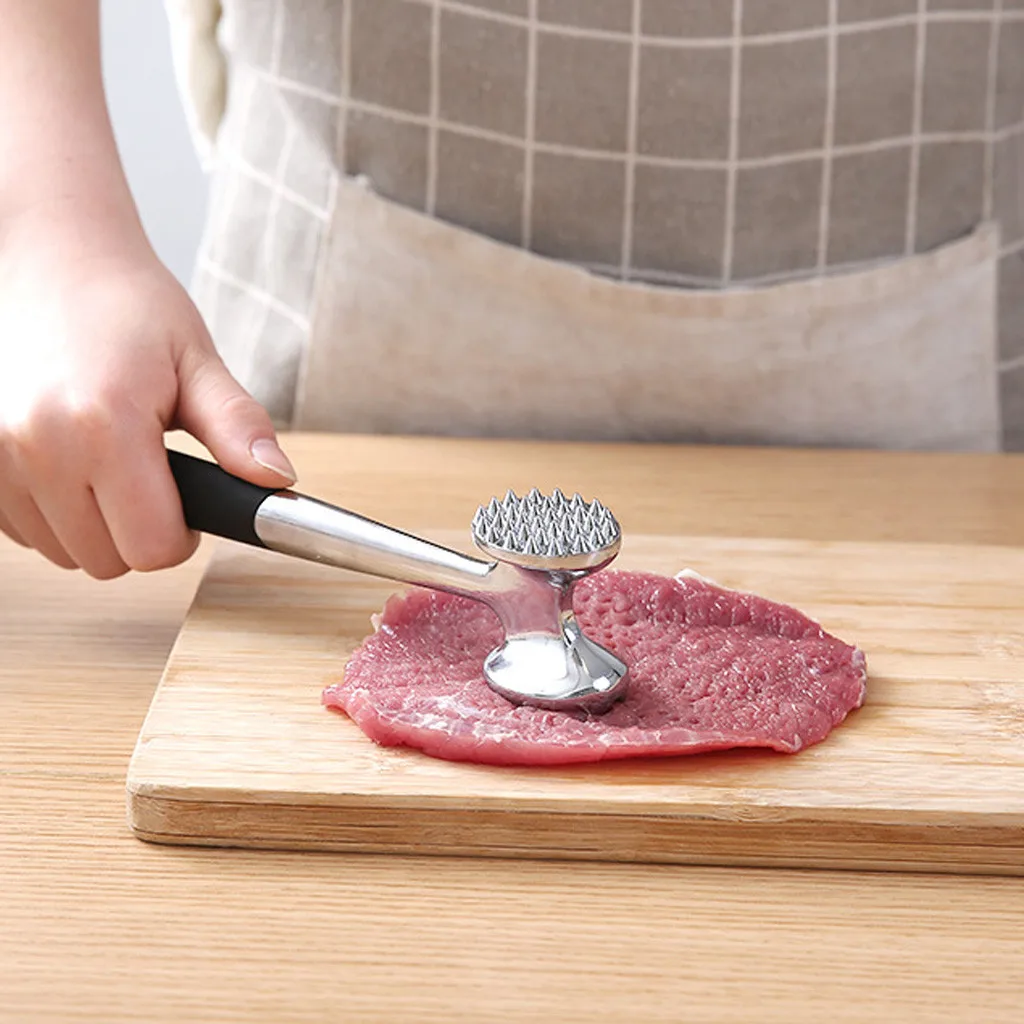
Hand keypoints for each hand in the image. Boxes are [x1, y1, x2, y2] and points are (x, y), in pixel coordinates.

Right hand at [0, 211, 295, 577]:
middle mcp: (37, 445)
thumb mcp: (197, 361)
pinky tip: (69, 460)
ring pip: (64, 552)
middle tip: (149, 474)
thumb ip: (238, 426)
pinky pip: (23, 530)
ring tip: (107, 457)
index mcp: (103, 424)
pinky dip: (53, 512)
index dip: (181, 535)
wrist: (51, 258)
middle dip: (140, 531)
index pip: (152, 549)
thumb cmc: (126, 304)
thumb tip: (276, 479)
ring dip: (94, 525)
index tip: (185, 498)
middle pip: (107, 561)